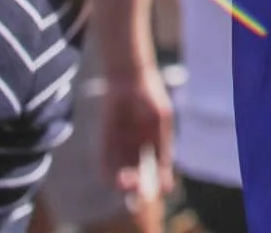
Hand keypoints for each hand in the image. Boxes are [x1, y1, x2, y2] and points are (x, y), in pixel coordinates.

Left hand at [100, 66, 173, 202]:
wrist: (129, 78)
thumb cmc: (150, 96)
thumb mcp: (160, 120)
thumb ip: (162, 144)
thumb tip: (165, 166)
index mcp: (153, 142)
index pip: (156, 168)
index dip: (160, 180)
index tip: (164, 188)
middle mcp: (137, 147)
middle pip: (138, 174)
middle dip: (140, 185)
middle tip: (141, 192)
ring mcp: (121, 145)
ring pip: (122, 172)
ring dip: (124, 182)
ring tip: (129, 182)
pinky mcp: (105, 141)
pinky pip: (105, 163)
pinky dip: (109, 174)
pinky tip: (115, 177)